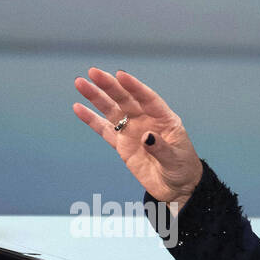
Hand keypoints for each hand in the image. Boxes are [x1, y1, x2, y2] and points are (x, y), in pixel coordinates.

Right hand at [71, 68, 203, 204]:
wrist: (175, 187)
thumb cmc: (181, 169)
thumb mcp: (175, 159)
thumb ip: (161, 147)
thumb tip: (146, 136)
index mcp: (163, 118)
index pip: (147, 98)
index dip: (134, 86)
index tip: (120, 75)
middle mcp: (146, 119)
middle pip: (125, 99)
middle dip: (109, 85)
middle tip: (93, 72)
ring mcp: (132, 130)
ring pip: (111, 110)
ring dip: (96, 97)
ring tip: (80, 83)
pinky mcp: (121, 145)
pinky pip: (104, 130)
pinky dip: (91, 119)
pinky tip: (78, 107)